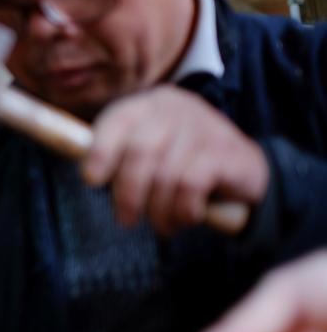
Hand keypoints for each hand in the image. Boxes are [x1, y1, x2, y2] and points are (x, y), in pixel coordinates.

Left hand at [83, 85, 267, 234]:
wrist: (243, 167)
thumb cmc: (180, 163)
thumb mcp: (147, 152)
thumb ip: (118, 157)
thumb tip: (88, 176)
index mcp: (147, 105)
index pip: (117, 121)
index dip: (100, 151)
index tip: (91, 181)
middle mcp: (174, 109)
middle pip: (140, 152)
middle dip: (128, 193)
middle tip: (126, 220)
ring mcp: (203, 127)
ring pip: (166, 174)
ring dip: (159, 210)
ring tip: (162, 225)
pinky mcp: (226, 151)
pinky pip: (192, 186)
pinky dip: (183, 210)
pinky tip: (185, 218)